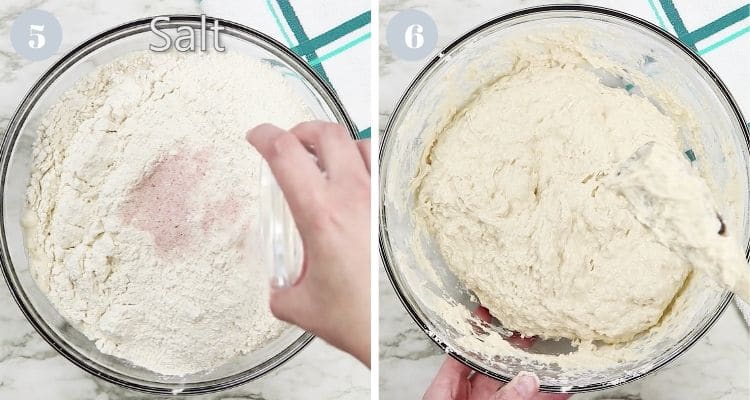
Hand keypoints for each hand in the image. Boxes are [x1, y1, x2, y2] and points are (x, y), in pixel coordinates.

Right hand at [246, 121, 370, 366]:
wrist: (385, 330)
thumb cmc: (350, 317)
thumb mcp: (295, 303)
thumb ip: (279, 287)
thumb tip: (278, 282)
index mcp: (320, 214)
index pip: (286, 153)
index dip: (264, 136)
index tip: (256, 136)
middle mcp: (352, 198)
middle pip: (326, 133)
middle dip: (300, 130)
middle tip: (288, 143)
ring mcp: (376, 201)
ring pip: (359, 143)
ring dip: (334, 142)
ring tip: (320, 157)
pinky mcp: (390, 210)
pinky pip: (378, 167)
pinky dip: (360, 159)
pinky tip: (350, 179)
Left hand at [423, 306, 570, 399]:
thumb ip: (500, 398)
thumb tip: (526, 380)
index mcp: (445, 390)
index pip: (461, 352)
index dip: (475, 331)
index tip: (490, 311)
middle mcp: (469, 397)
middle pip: (494, 368)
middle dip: (515, 350)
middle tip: (532, 331)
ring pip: (517, 387)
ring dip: (537, 375)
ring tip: (556, 357)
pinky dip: (548, 398)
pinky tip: (563, 389)